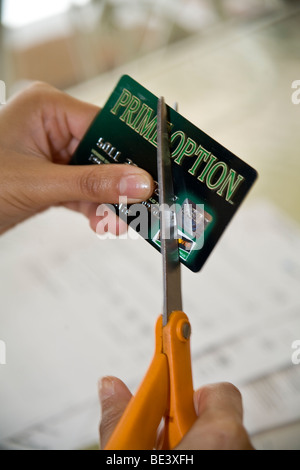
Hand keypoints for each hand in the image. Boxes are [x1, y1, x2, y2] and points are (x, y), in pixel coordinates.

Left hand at [0, 82, 152, 234]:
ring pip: (95, 173)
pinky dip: (92, 206)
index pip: (105, 124)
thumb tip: (139, 182)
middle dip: (121, 181)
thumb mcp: (40, 184)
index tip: (157, 170)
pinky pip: (82, 188)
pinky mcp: (51, 175)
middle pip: (104, 151)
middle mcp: (52, 125)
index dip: (133, 149)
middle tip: (145, 201)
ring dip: (108, 199)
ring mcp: (51, 151)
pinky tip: (103, 222)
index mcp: (47, 107)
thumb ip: (93, 183)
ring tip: (122, 220)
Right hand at [98, 376, 253, 449]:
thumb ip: (120, 419)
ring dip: (191, 438)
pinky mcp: (240, 463)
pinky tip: (178, 461)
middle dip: (179, 418)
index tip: (169, 346)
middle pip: (210, 412)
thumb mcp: (131, 451)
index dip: (182, 374)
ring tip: (164, 453)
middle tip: (154, 435)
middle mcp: (241, 446)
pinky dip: (204, 450)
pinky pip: (224, 450)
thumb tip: (109, 386)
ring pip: (217, 435)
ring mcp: (242, 457)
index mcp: (221, 435)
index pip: (214, 388)